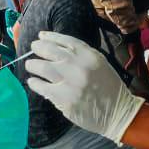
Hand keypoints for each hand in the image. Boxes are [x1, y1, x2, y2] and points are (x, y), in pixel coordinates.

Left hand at [26, 31, 144, 143]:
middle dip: (38, 48)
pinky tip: (33, 82)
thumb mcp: (100, 64)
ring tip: (30, 65)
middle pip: (50, 50)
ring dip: (32, 64)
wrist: (118, 112)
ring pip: (42, 67)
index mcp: (89, 55)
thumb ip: (82, 56)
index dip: (50, 37)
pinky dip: (34, 83)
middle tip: (33, 49)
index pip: (64, 40)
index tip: (41, 36)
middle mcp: (79, 66)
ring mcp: (70, 82)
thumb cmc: (109, 88)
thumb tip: (58, 49)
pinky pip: (42, 87)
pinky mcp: (63, 99)